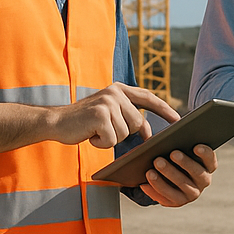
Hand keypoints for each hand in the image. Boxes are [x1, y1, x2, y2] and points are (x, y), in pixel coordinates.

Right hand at [48, 83, 178, 148]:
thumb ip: (128, 115)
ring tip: (95, 131)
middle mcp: (115, 92)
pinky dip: (101, 143)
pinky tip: (90, 136)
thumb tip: (148, 131)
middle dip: (124, 133)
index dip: (164, 109)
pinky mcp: (100, 115)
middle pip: (137, 123)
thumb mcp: (109, 112)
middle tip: (105, 130)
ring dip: (111, 138)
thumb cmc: (84, 122)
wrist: (55, 122)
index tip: (177, 119)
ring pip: (125, 133)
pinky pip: (112, 140)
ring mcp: (108, 102)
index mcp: (120, 89)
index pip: (148, 98)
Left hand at [140, 144, 217, 206]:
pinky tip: (144, 182)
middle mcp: (204, 180)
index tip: (196, 146)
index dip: (205, 153)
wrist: (170, 175)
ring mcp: (192, 193)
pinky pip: (167, 197)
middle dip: (184, 163)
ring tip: (154, 166)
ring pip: (181, 185)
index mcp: (209, 166)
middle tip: (172, 153)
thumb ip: (182, 142)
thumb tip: (174, 133)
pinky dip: (155, 189)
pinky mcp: (178, 202)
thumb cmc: (177, 155)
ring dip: (167, 176)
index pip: (211, 160)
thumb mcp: (183, 149)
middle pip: (196, 173)